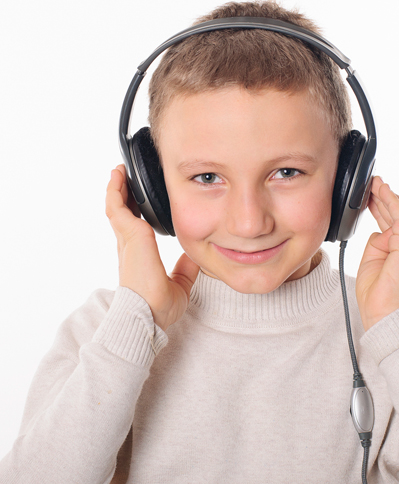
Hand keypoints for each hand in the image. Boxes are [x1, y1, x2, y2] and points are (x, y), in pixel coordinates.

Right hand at [105, 164, 199, 330]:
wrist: (149, 313)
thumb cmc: (158, 306)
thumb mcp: (179, 283)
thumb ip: (185, 269)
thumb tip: (193, 257)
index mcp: (139, 256)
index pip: (133, 229)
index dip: (133, 213)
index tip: (137, 201)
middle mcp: (129, 246)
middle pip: (122, 214)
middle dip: (124, 196)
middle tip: (124, 180)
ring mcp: (127, 240)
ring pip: (117, 207)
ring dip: (117, 189)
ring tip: (119, 172)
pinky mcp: (130, 235)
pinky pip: (116, 207)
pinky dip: (115, 190)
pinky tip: (118, 177)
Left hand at [356, 176, 398, 330]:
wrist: (386, 318)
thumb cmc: (379, 299)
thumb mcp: (373, 264)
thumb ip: (378, 245)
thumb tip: (379, 232)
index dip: (385, 211)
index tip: (372, 199)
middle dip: (386, 201)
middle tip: (372, 187)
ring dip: (388, 197)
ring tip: (374, 184)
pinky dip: (391, 201)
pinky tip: (382, 190)